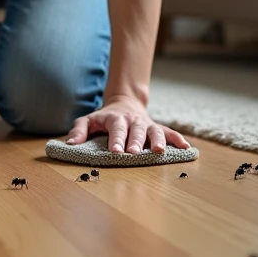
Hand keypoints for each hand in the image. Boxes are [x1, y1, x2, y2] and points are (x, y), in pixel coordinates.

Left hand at [66, 95, 189, 153]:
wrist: (124, 103)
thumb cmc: (103, 118)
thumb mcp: (88, 120)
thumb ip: (78, 130)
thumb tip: (70, 144)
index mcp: (116, 119)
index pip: (116, 128)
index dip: (116, 139)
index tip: (115, 151)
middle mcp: (133, 121)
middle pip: (136, 131)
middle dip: (136, 142)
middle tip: (134, 153)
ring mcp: (147, 124)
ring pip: (155, 131)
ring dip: (158, 140)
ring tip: (160, 151)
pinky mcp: (158, 128)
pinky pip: (170, 132)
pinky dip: (178, 139)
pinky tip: (187, 149)